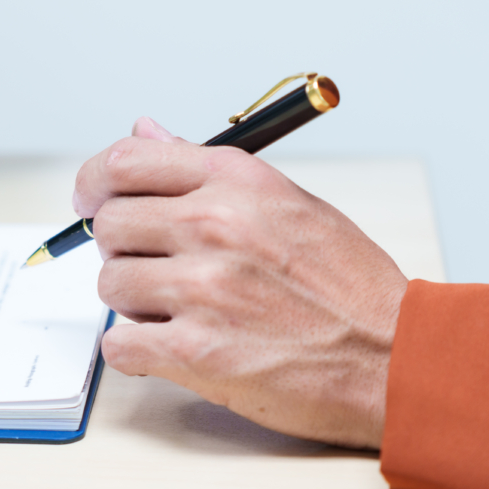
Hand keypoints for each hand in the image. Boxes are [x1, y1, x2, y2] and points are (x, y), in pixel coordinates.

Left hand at [75, 118, 408, 449]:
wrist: (396, 358)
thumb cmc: (348, 286)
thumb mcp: (288, 202)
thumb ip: (207, 169)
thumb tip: (144, 130)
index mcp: (236, 181)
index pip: (124, 160)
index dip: (95, 184)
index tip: (93, 202)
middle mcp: (215, 225)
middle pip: (108, 225)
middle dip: (122, 250)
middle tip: (155, 270)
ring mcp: (204, 289)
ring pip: (111, 285)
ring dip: (134, 305)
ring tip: (181, 313)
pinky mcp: (197, 350)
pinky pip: (119, 344)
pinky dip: (136, 353)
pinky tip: (171, 350)